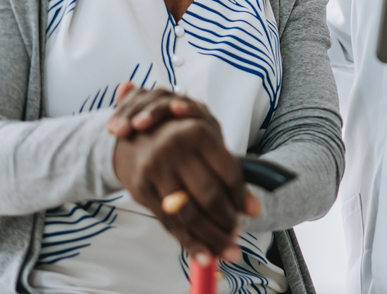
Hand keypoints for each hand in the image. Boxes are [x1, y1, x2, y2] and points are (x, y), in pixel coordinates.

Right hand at [108, 84, 259, 264]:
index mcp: (198, 133)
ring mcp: (156, 171)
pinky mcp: (142, 190)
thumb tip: (254, 209)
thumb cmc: (178, 140)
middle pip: (210, 196)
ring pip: (190, 214)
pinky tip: (203, 254)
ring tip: (227, 250)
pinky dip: (189, 242)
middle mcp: (175, 149)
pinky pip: (170, 223)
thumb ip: (229, 171)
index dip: (241, 199)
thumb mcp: (206, 142)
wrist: (132, 136)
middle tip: (238, 235)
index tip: (249, 214)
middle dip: (228, 222)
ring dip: (211, 238)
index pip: (230, 174)